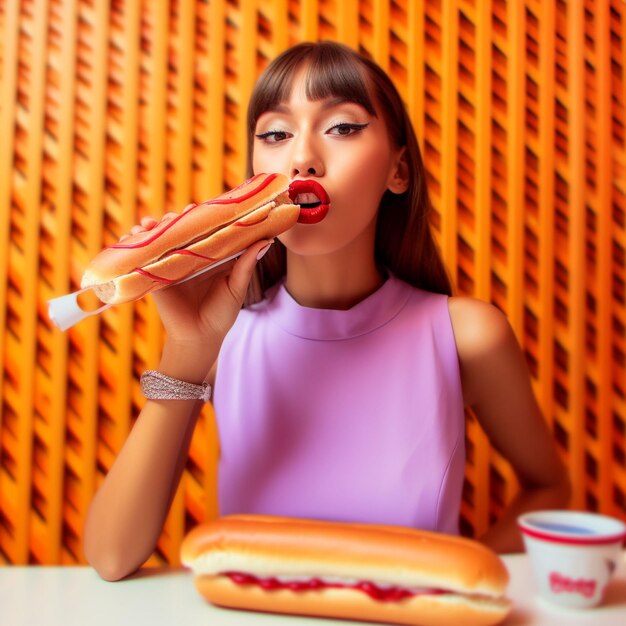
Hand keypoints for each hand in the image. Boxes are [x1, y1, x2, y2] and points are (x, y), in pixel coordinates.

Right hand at [120, 210, 271, 345]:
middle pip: (178, 230)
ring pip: (158, 239)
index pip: (203, 229)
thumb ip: (246, 264)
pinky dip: (133, 244)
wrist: (199, 338)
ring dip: (151, 227)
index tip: (197, 206)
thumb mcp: (236, 287)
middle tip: (174, 216)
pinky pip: (141, 257)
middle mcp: (188, 257)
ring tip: (150, 224)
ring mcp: (170, 265)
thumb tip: (265, 241)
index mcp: (209, 256)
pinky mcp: (154, 276)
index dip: (200, 216)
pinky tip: (132, 235)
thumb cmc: (221, 314)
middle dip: (173, 219)